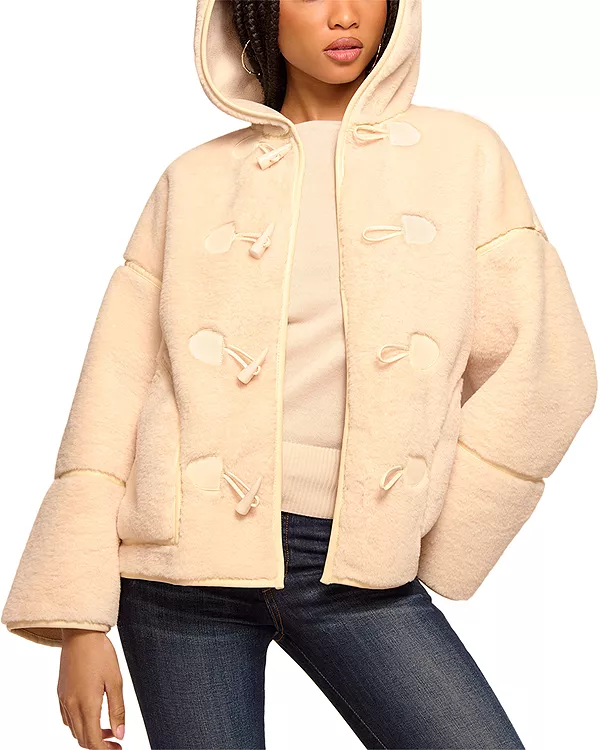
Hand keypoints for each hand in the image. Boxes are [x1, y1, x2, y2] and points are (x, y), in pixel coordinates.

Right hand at [57, 629, 125, 748]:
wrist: (80, 634)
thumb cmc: (100, 653)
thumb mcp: (116, 681)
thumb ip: (117, 710)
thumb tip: (121, 734)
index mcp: (86, 704)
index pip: (93, 741)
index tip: (118, 748)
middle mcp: (71, 705)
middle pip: (83, 739)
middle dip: (99, 745)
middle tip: (116, 741)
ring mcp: (64, 700)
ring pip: (74, 730)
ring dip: (90, 734)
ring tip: (108, 727)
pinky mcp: (61, 693)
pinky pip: (68, 718)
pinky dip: (80, 724)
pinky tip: (93, 714)